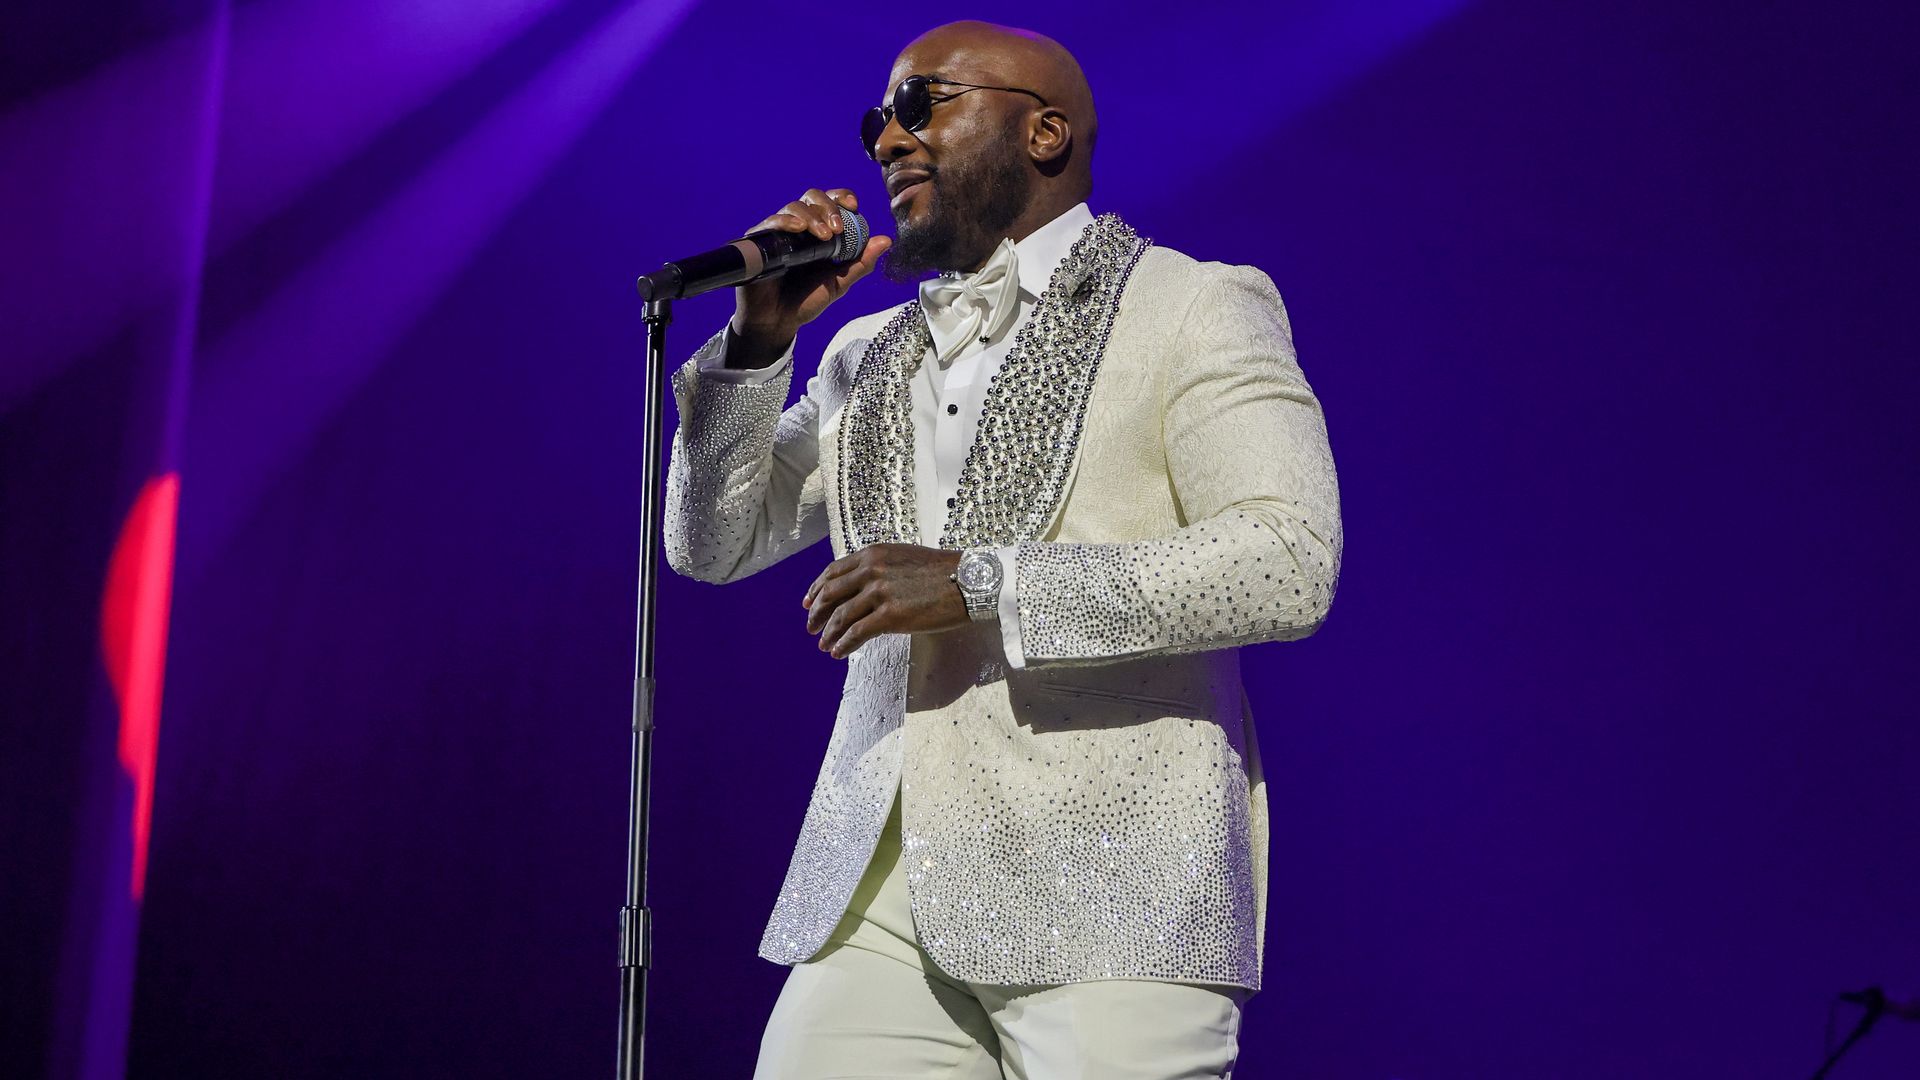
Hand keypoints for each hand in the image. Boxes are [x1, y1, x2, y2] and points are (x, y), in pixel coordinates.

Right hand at [730, 188, 891, 364]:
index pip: (830, 202)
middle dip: (829, 207)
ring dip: (812, 216)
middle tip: (838, 229)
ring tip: (824, 236)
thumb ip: (862, 263)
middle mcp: (798, 227)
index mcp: (819, 231)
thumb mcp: (840, 282)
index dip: (841, 197)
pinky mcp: (758, 241)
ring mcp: (778, 232)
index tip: (854, 206)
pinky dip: (785, 220)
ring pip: (794, 207)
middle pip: (812, 197)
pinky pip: (770, 222)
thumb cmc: (806, 301)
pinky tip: (797, 229)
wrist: (778, 322)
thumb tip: (886, 240)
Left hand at [802, 544, 966, 657]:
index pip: (833, 572)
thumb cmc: (943, 571)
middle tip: (811, 626)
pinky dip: (842, 645)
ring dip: (828, 633)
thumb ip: (879, 567)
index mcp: (872, 554)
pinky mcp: (889, 616)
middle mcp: (871, 570)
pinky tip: (837, 652)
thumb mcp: (903, 557)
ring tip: (824, 645)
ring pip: (840, 616)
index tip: (809, 602)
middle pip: (830, 594)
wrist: (968, 582)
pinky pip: (856, 634)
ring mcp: (878, 593)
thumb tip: (862, 587)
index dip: (816, 589)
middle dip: (817, 613)